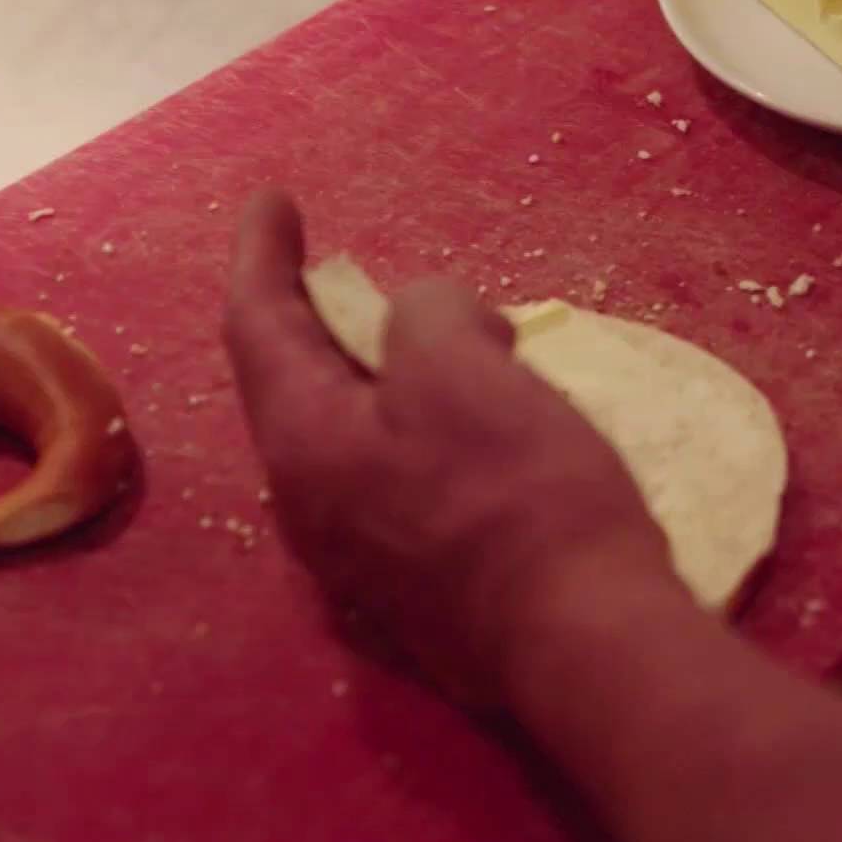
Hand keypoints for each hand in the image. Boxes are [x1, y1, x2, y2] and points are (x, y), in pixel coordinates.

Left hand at [222, 190, 673, 702]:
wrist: (584, 640)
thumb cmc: (518, 495)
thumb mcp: (463, 367)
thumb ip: (425, 314)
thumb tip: (429, 324)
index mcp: (305, 444)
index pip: (257, 326)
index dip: (261, 254)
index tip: (272, 200)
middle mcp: (311, 509)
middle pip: (298, 387)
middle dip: (322, 321)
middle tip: (347, 273)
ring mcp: (362, 560)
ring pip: (352, 438)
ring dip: (382, 377)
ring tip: (438, 342)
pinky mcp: (417, 590)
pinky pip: (395, 482)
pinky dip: (416, 428)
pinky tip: (473, 424)